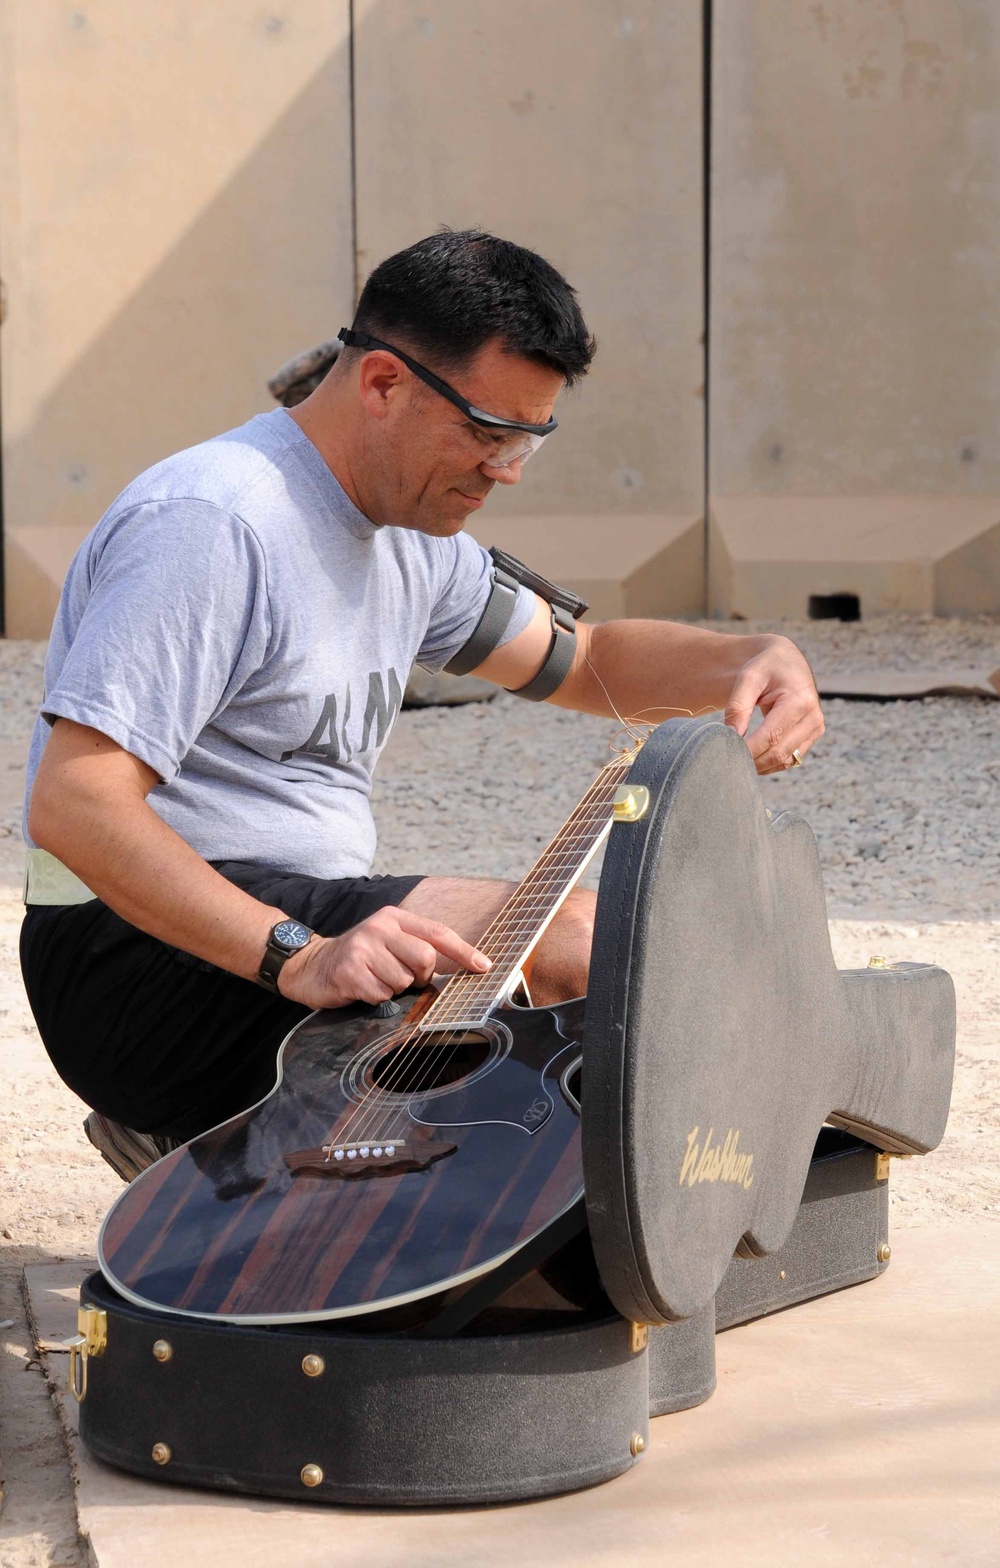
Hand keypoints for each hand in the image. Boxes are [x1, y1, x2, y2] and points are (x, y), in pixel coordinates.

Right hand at [276, 905, 490, 1009]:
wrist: (312, 965)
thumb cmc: (361, 957)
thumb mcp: (388, 940)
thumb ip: (417, 946)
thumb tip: (460, 967)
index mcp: (393, 917)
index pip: (437, 933)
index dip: (464, 951)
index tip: (484, 966)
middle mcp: (379, 928)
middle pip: (424, 958)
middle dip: (420, 975)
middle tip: (402, 976)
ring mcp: (362, 949)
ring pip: (403, 982)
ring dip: (394, 989)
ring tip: (376, 979)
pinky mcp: (349, 972)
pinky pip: (382, 995)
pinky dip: (376, 998)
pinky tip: (362, 987)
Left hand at [723, 636, 824, 774]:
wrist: (786, 661)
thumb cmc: (766, 666)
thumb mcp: (748, 678)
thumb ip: (738, 706)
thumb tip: (730, 736)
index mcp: (800, 700)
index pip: (771, 736)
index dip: (748, 750)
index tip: (727, 754)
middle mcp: (813, 717)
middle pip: (779, 752)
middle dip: (753, 761)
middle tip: (728, 762)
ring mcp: (815, 728)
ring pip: (786, 760)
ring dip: (761, 766)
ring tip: (738, 762)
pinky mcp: (812, 735)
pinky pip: (791, 758)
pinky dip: (771, 763)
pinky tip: (753, 760)